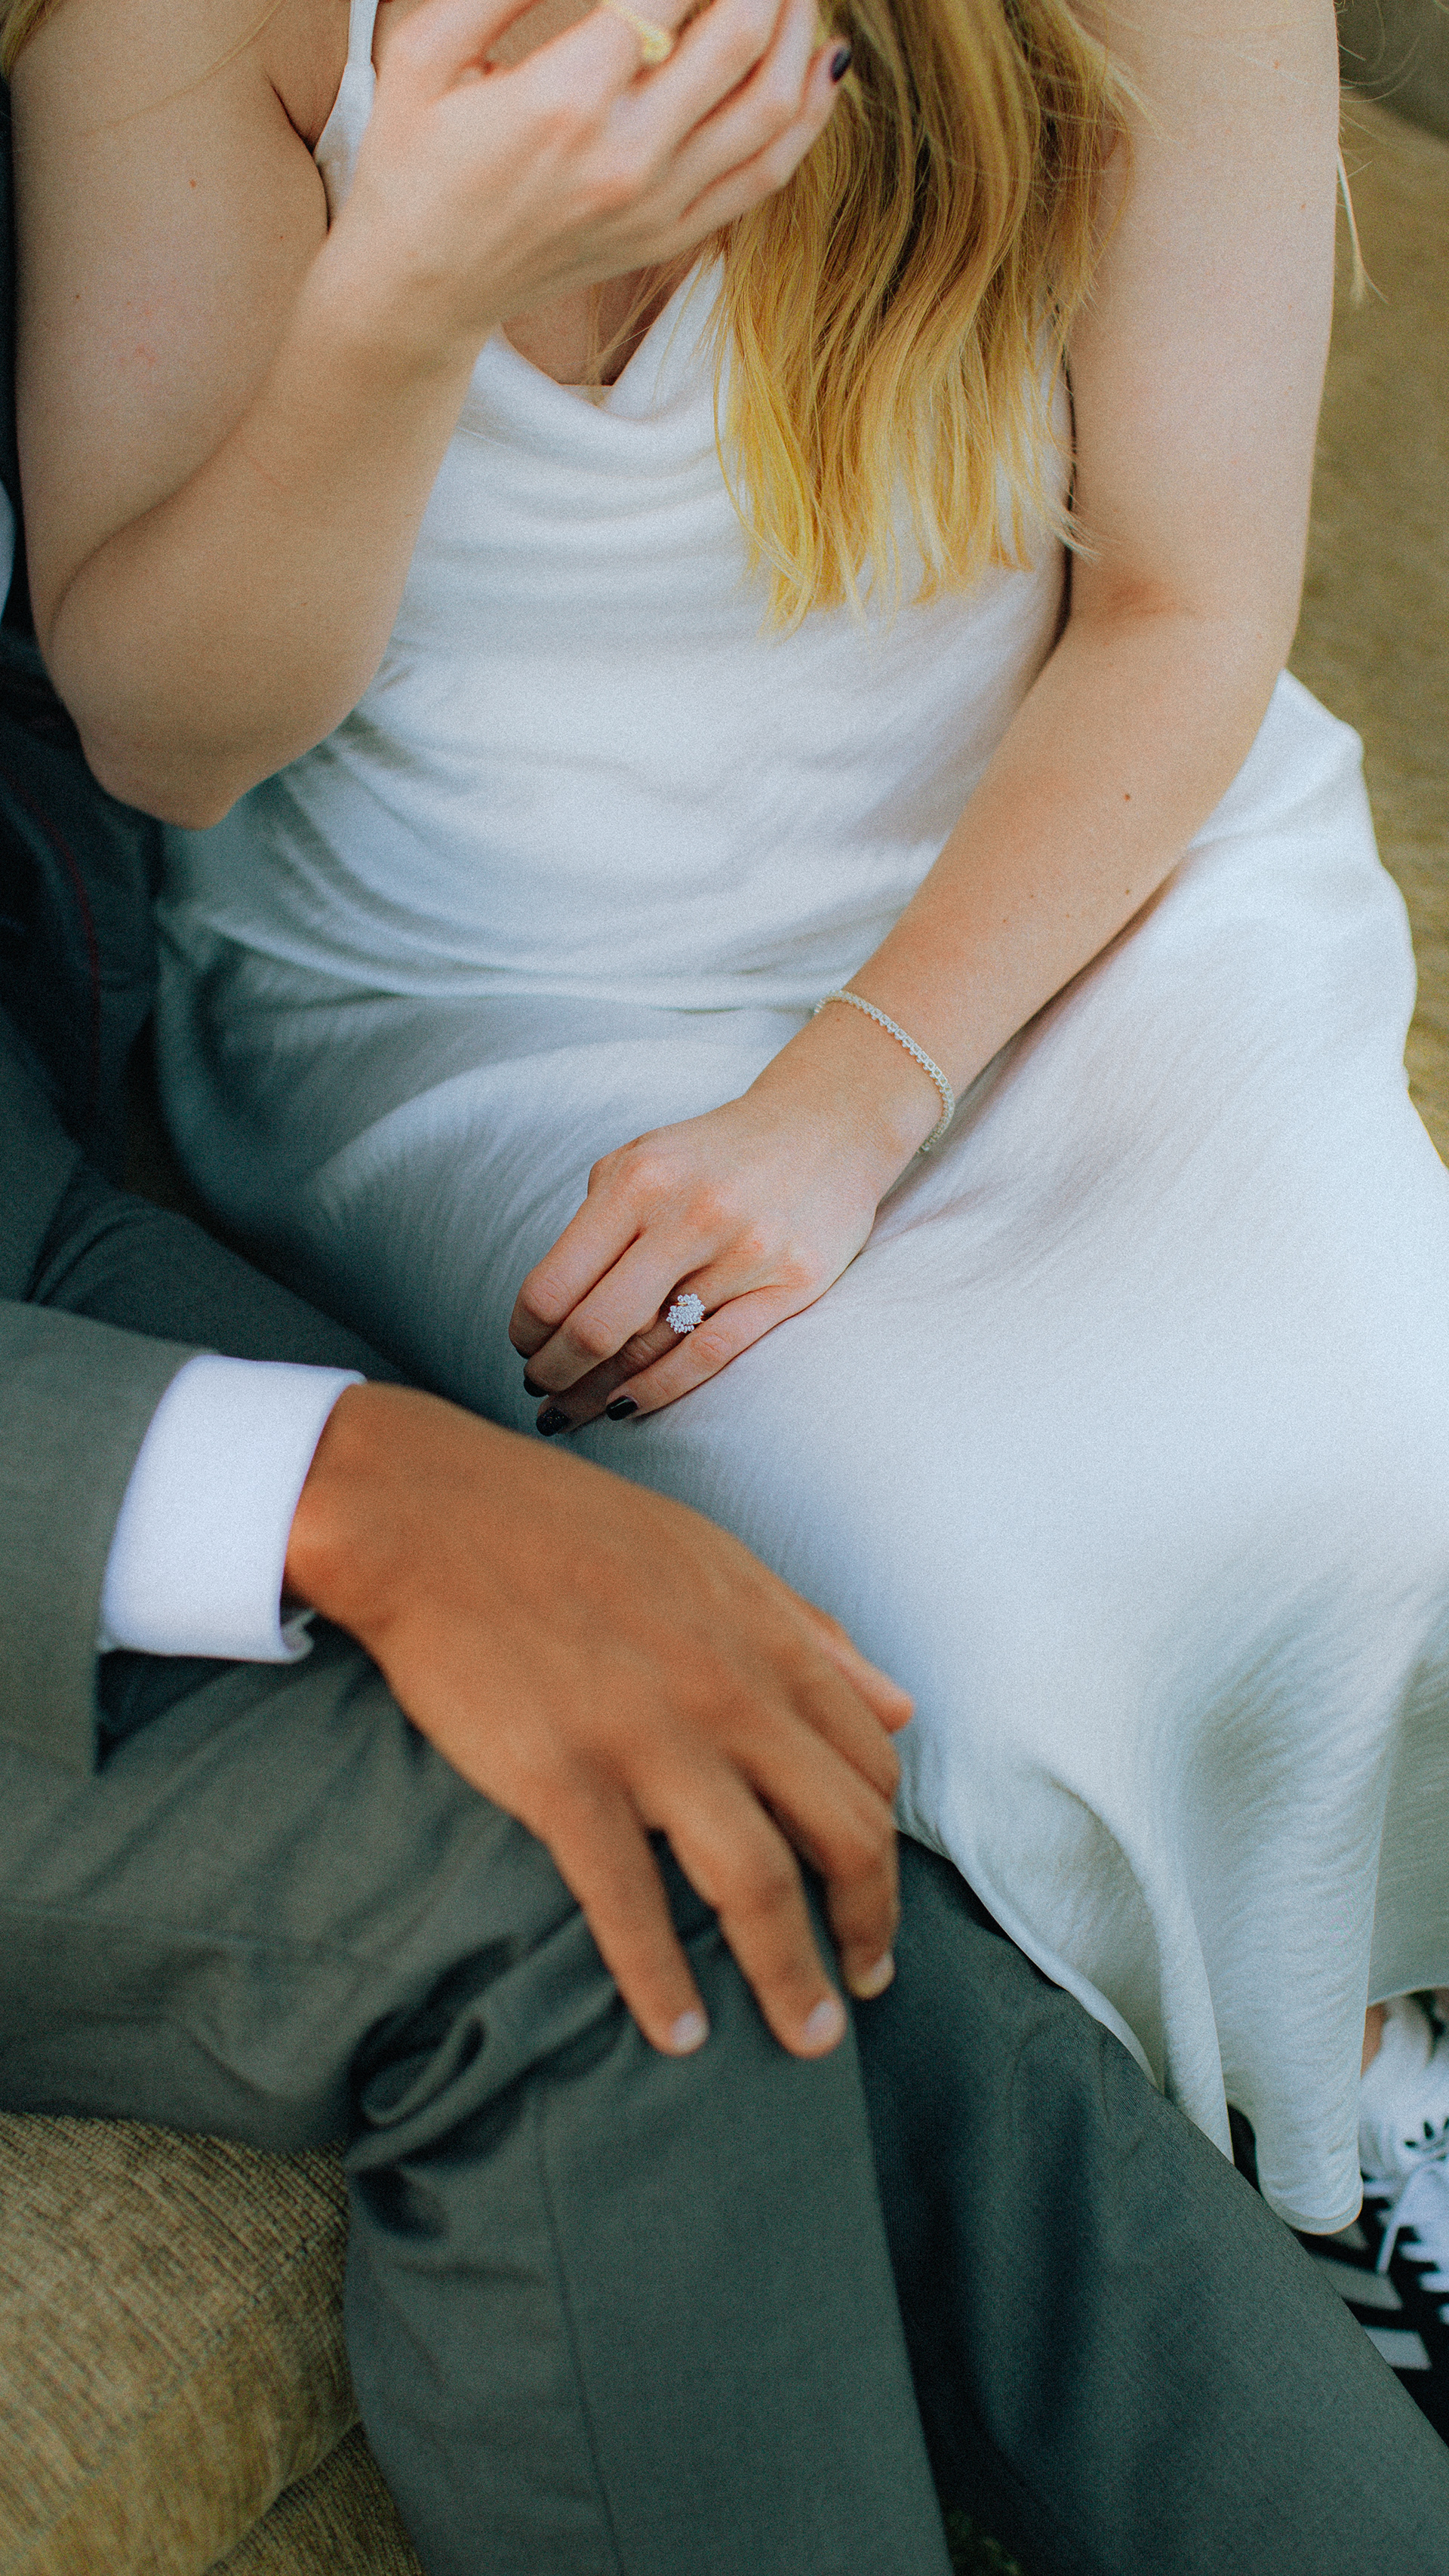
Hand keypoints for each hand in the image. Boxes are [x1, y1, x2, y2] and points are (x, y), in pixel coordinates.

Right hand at [284, 1381, 912, 2055]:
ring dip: (792, 1979)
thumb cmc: (569, 1530)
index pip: (869, 1768)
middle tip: (863, 1989)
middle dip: (868, 1927)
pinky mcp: (562, 1777)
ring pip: (760, 1884)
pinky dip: (661, 1981)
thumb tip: (897, 1706)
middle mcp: (728, 1694)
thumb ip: (808, 1635)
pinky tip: (675, 2034)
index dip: (883, 1849)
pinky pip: (631, 1902)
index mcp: (767, 1641)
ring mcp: (648, 1739)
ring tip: (805, 2040)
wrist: (428, 1514)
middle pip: (843, 1835)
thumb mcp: (713, 1558)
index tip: (871, 1900)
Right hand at [328, 0, 848, 363]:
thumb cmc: (412, 159)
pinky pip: (766, 172)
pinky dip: (808, 111)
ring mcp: (657, 206)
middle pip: (739, 36)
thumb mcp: (424, 51)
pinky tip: (823, 58)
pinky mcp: (671, 236)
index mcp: (564, 101)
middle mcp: (626, 158)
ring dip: (798, 26)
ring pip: (771, 105)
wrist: (420, 291)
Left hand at [509, 1004, 939, 1427]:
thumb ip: (595, 1224)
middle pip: (595, 1327)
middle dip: (554, 1372)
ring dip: (597, 1392)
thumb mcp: (641, 1160)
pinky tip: (623, 1406)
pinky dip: (657, 1390)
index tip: (524, 1348)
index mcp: (638, 1181)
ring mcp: (744, 1253)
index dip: (527, 1332)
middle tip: (538, 1389)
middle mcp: (689, 1215)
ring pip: (650, 1350)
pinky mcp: (789, 1285)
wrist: (827, 1125)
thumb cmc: (716, 1154)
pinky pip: (709, 1356)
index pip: (555, 1284)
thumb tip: (547, 1311)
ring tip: (571, 1409)